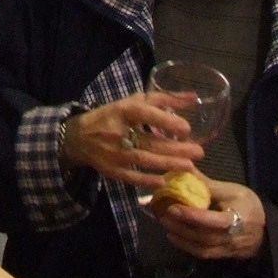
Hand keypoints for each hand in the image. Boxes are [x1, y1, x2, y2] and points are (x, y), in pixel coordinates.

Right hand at [57, 95, 203, 189]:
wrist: (79, 137)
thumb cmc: (113, 116)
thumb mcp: (134, 102)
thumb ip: (164, 99)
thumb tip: (194, 97)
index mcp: (122, 111)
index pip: (144, 114)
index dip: (165, 121)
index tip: (186, 128)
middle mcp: (117, 131)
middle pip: (148, 141)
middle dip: (175, 148)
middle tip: (199, 151)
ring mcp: (113, 153)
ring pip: (143, 160)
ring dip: (167, 164)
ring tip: (189, 166)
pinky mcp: (111, 170)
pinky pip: (131, 177)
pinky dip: (147, 180)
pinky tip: (164, 181)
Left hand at [156, 178, 265, 259]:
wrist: (269, 229)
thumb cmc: (249, 205)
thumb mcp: (232, 190)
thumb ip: (206, 183)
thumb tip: (185, 167)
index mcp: (237, 217)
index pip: (212, 220)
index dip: (192, 216)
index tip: (174, 207)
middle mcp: (232, 237)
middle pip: (204, 236)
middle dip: (181, 226)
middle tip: (163, 214)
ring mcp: (228, 249)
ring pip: (202, 247)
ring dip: (181, 237)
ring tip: (165, 224)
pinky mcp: (224, 255)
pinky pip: (204, 254)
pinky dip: (187, 247)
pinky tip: (175, 237)